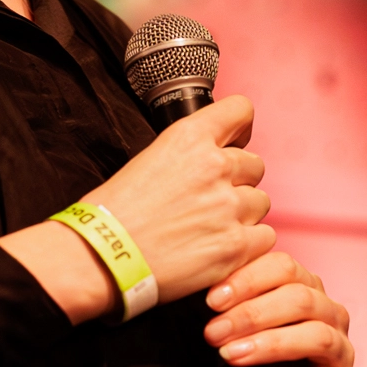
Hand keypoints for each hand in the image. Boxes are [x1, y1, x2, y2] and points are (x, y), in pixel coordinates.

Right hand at [0, 96, 274, 323]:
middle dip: (237, 181)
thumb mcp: (149, 158)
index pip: (241, 111)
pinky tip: (220, 248)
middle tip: (209, 201)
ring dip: (242, 214)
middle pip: (254, 164)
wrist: (101, 256)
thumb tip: (211, 158)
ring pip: (261, 202)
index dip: (240, 128)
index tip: (235, 143)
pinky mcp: (235, 245)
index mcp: (190, 137)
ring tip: (210, 228)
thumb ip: (188, 154)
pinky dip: (248, 244)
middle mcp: (215, 166)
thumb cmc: (114, 212)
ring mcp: (229, 207)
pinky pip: (264, 237)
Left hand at [204, 250, 354, 366]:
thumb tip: (201, 296)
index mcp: (308, 290)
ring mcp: (341, 352)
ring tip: (234, 356)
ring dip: (271, 344)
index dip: (247, 279)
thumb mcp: (257, 327)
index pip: (284, 268)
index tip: (212, 300)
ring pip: (317, 336)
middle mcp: (330, 314)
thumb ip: (239, 307)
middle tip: (214, 333)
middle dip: (251, 314)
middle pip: (299, 299)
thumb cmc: (275, 360)